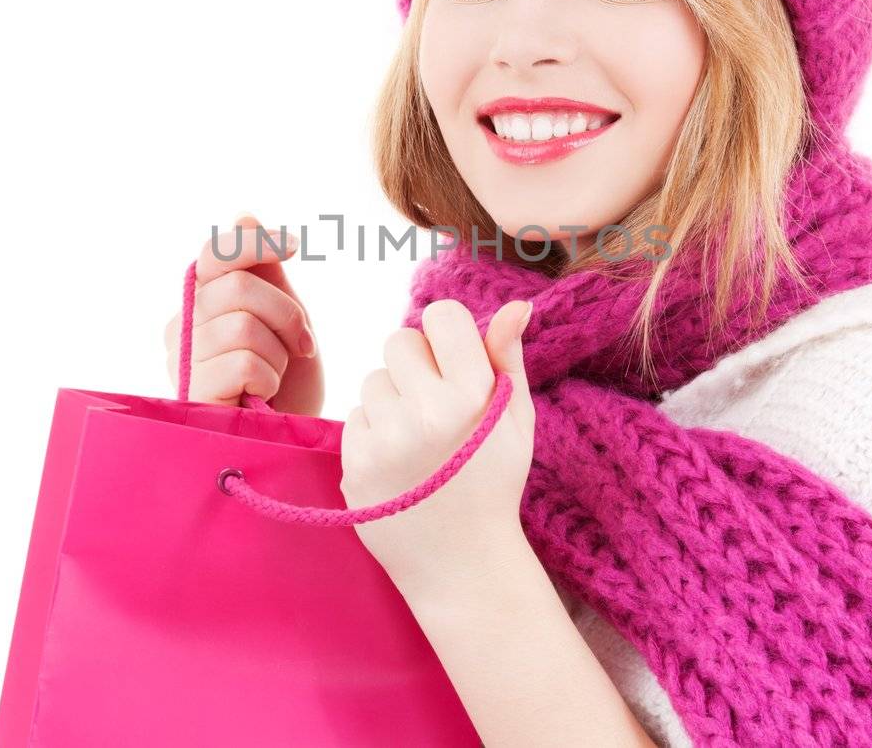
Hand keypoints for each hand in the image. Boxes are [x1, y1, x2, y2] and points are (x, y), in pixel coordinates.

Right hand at [164, 212, 323, 416]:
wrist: (288, 440)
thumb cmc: (287, 382)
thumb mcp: (284, 319)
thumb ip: (265, 272)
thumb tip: (244, 215)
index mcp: (202, 301)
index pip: (214, 254)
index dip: (252, 242)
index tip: (292, 245)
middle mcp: (182, 327)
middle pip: (236, 286)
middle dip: (285, 314)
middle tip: (301, 346)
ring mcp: (183, 361)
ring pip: (243, 326)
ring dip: (278, 354)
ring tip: (275, 377)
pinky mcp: (193, 395)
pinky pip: (244, 363)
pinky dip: (268, 379)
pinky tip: (261, 398)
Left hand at [342, 297, 534, 592]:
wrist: (464, 566)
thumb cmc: (494, 484)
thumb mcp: (516, 422)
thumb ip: (509, 359)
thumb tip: (516, 305)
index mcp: (472, 395)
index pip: (440, 316)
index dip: (447, 335)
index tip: (455, 362)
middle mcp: (425, 413)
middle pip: (398, 340)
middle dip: (415, 364)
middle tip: (435, 403)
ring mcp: (386, 441)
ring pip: (372, 379)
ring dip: (392, 399)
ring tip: (418, 439)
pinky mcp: (355, 466)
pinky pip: (354, 418)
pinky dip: (373, 432)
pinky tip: (400, 461)